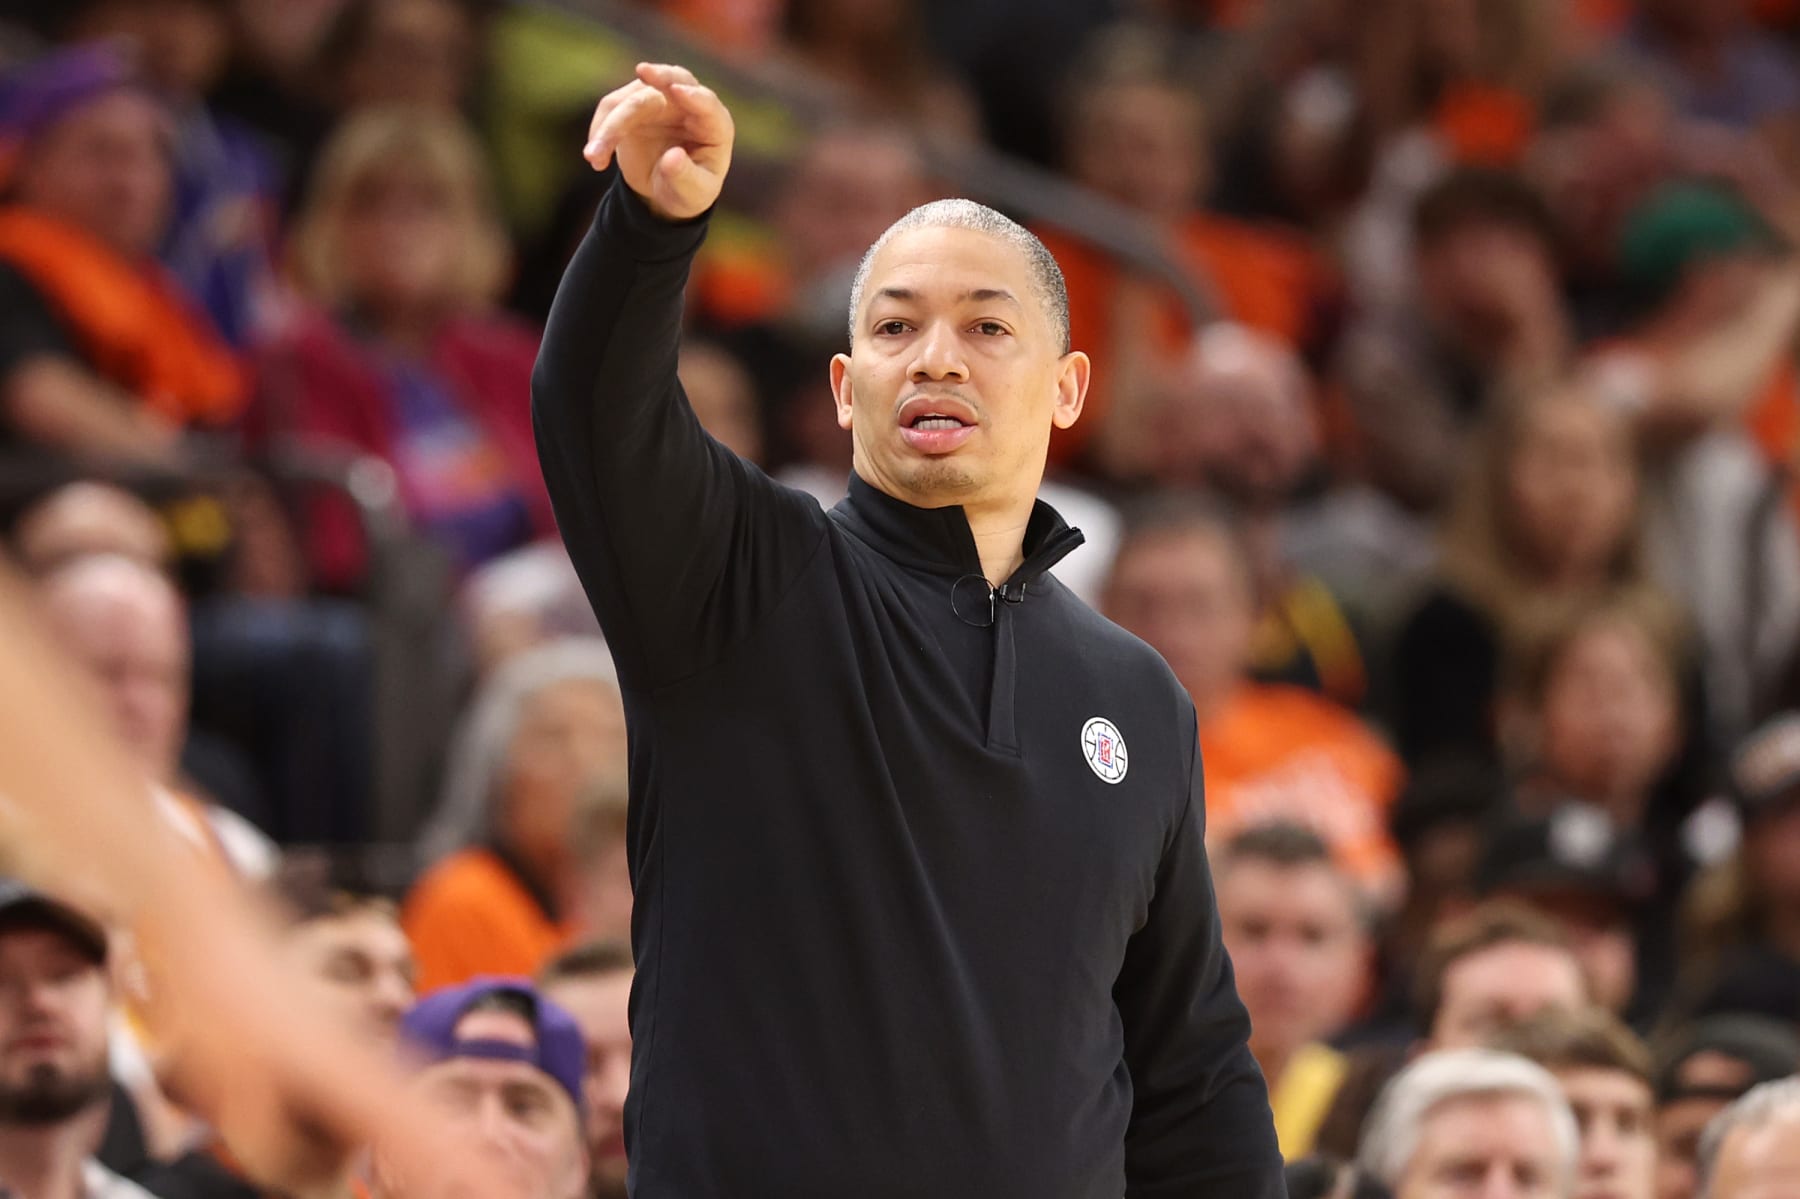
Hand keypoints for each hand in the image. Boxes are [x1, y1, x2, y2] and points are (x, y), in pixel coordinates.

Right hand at [585, 62, 733, 221]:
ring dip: (610, 126)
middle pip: (672, 81)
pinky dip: (600, 131)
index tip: (677, 89)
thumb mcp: (692, 193)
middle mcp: (688, 104)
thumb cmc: (689, 190)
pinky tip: (596, 159)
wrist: (666, 191)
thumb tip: (672, 159)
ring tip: (594, 156)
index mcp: (714, 125)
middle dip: (658, 77)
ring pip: (631, 100)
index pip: (707, 104)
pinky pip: (611, 108)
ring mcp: (659, 100)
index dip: (694, 96)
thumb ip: (685, 177)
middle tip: (642, 71)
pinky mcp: (632, 104)